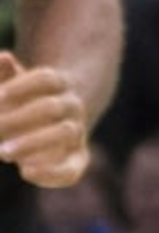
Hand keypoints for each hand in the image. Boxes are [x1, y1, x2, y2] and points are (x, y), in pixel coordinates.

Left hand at [0, 51, 92, 187]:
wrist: (59, 122)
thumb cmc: (25, 103)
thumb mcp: (15, 86)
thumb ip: (6, 74)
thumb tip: (3, 57)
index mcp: (60, 86)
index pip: (47, 79)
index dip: (22, 86)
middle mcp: (72, 107)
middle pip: (52, 107)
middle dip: (19, 118)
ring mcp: (77, 133)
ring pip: (65, 132)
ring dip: (33, 142)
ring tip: (2, 151)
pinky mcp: (76, 160)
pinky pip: (71, 169)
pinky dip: (51, 174)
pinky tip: (25, 171)